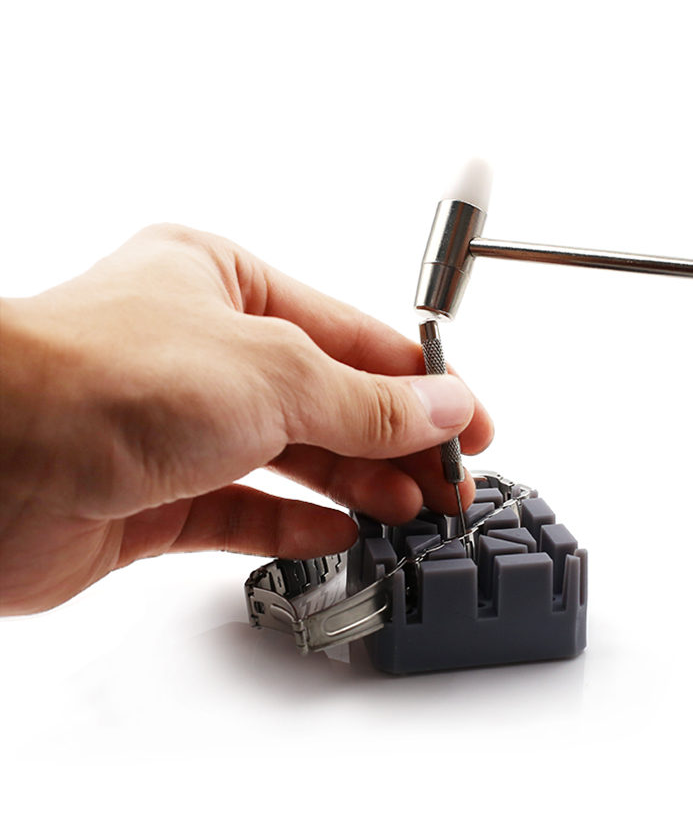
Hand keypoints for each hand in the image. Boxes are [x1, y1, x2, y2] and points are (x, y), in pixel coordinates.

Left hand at [0, 224, 492, 613]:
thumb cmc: (96, 378)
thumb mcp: (273, 373)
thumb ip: (368, 401)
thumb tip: (444, 405)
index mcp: (225, 284)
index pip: (352, 335)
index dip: (421, 381)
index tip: (472, 422)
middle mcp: (202, 351)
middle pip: (328, 400)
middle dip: (395, 442)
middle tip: (449, 484)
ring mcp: (178, 426)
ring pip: (292, 459)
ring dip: (355, 485)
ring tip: (410, 513)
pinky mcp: (154, 496)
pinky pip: (243, 512)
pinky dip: (294, 524)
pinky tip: (339, 533)